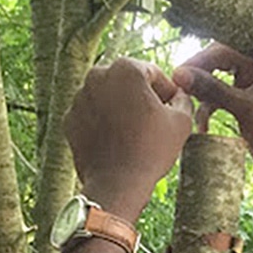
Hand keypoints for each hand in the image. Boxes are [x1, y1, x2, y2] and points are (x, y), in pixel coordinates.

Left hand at [62, 60, 192, 223]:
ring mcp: (79, 98)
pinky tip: (116, 142)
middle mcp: (97, 76)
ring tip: (134, 134)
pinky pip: (91, 117)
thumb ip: (183, 100)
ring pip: (107, 99)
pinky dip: (102, 125)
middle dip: (141, 99)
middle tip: (153, 122)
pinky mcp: (69, 120)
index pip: (153, 74)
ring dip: (120, 110)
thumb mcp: (181, 121)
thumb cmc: (150, 151)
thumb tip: (180, 96)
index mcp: (126, 68)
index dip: (167, 92)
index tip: (172, 108)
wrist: (116, 185)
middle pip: (127, 83)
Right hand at [173, 43, 252, 176]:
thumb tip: (178, 73)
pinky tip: (203, 124)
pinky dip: (212, 106)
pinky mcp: (249, 95)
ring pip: (220, 76)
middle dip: (202, 75)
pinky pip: (224, 93)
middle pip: (223, 58)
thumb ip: (212, 88)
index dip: (203, 59)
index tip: (180, 72)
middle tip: (180, 86)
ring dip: (205, 93)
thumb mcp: (245, 108)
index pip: (231, 46)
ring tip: (190, 107)